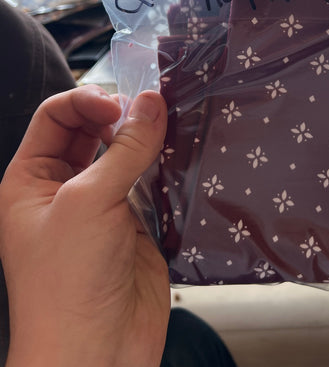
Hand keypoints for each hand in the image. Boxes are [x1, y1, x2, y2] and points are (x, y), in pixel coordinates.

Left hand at [0, 85, 169, 366]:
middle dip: (119, 114)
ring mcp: (102, 205)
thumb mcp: (88, 203)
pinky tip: (180, 152)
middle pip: (92, 130)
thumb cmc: (68, 283)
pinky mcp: (136, 223)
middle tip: (150, 110)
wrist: (97, 355)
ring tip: (170, 123)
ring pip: (124, 153)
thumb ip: (124, 149)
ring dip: (146, 137)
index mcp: (32, 180)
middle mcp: (65, 188)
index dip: (86, 102)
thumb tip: (152, 102)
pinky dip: (166, 163)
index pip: (56, 117)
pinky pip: (151, 180)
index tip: (120, 107)